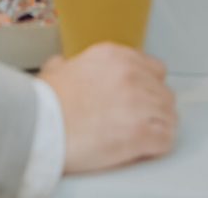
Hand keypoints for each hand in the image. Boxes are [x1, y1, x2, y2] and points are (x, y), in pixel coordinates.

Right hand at [43, 43, 177, 174]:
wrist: (38, 125)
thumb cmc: (44, 103)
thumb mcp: (55, 71)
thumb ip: (66, 65)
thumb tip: (61, 65)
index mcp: (114, 56)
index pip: (154, 69)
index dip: (148, 87)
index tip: (141, 99)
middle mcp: (131, 74)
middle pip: (164, 93)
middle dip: (155, 109)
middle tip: (142, 122)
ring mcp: (139, 102)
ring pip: (169, 115)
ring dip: (159, 127)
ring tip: (145, 138)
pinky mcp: (141, 132)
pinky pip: (166, 139)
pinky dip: (158, 146)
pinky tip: (146, 149)